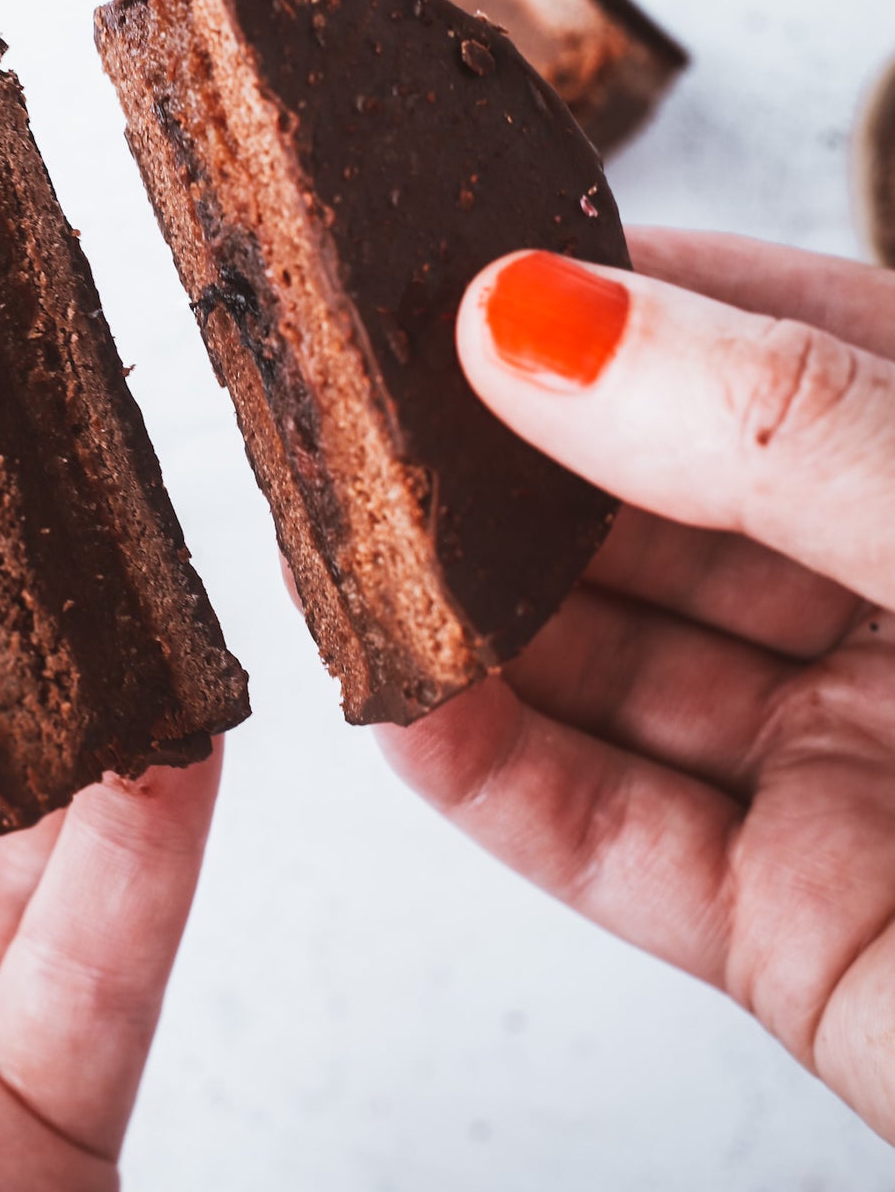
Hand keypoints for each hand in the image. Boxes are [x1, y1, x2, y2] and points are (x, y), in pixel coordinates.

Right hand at [382, 229, 894, 1144]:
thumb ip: (778, 431)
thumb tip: (543, 321)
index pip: (772, 341)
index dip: (616, 297)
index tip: (461, 265)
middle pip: (667, 512)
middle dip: (513, 466)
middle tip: (364, 416)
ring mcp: (850, 768)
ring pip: (621, 673)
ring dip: (483, 624)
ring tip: (346, 553)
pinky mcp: (796, 926)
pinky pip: (613, 838)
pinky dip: (495, 783)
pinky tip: (403, 710)